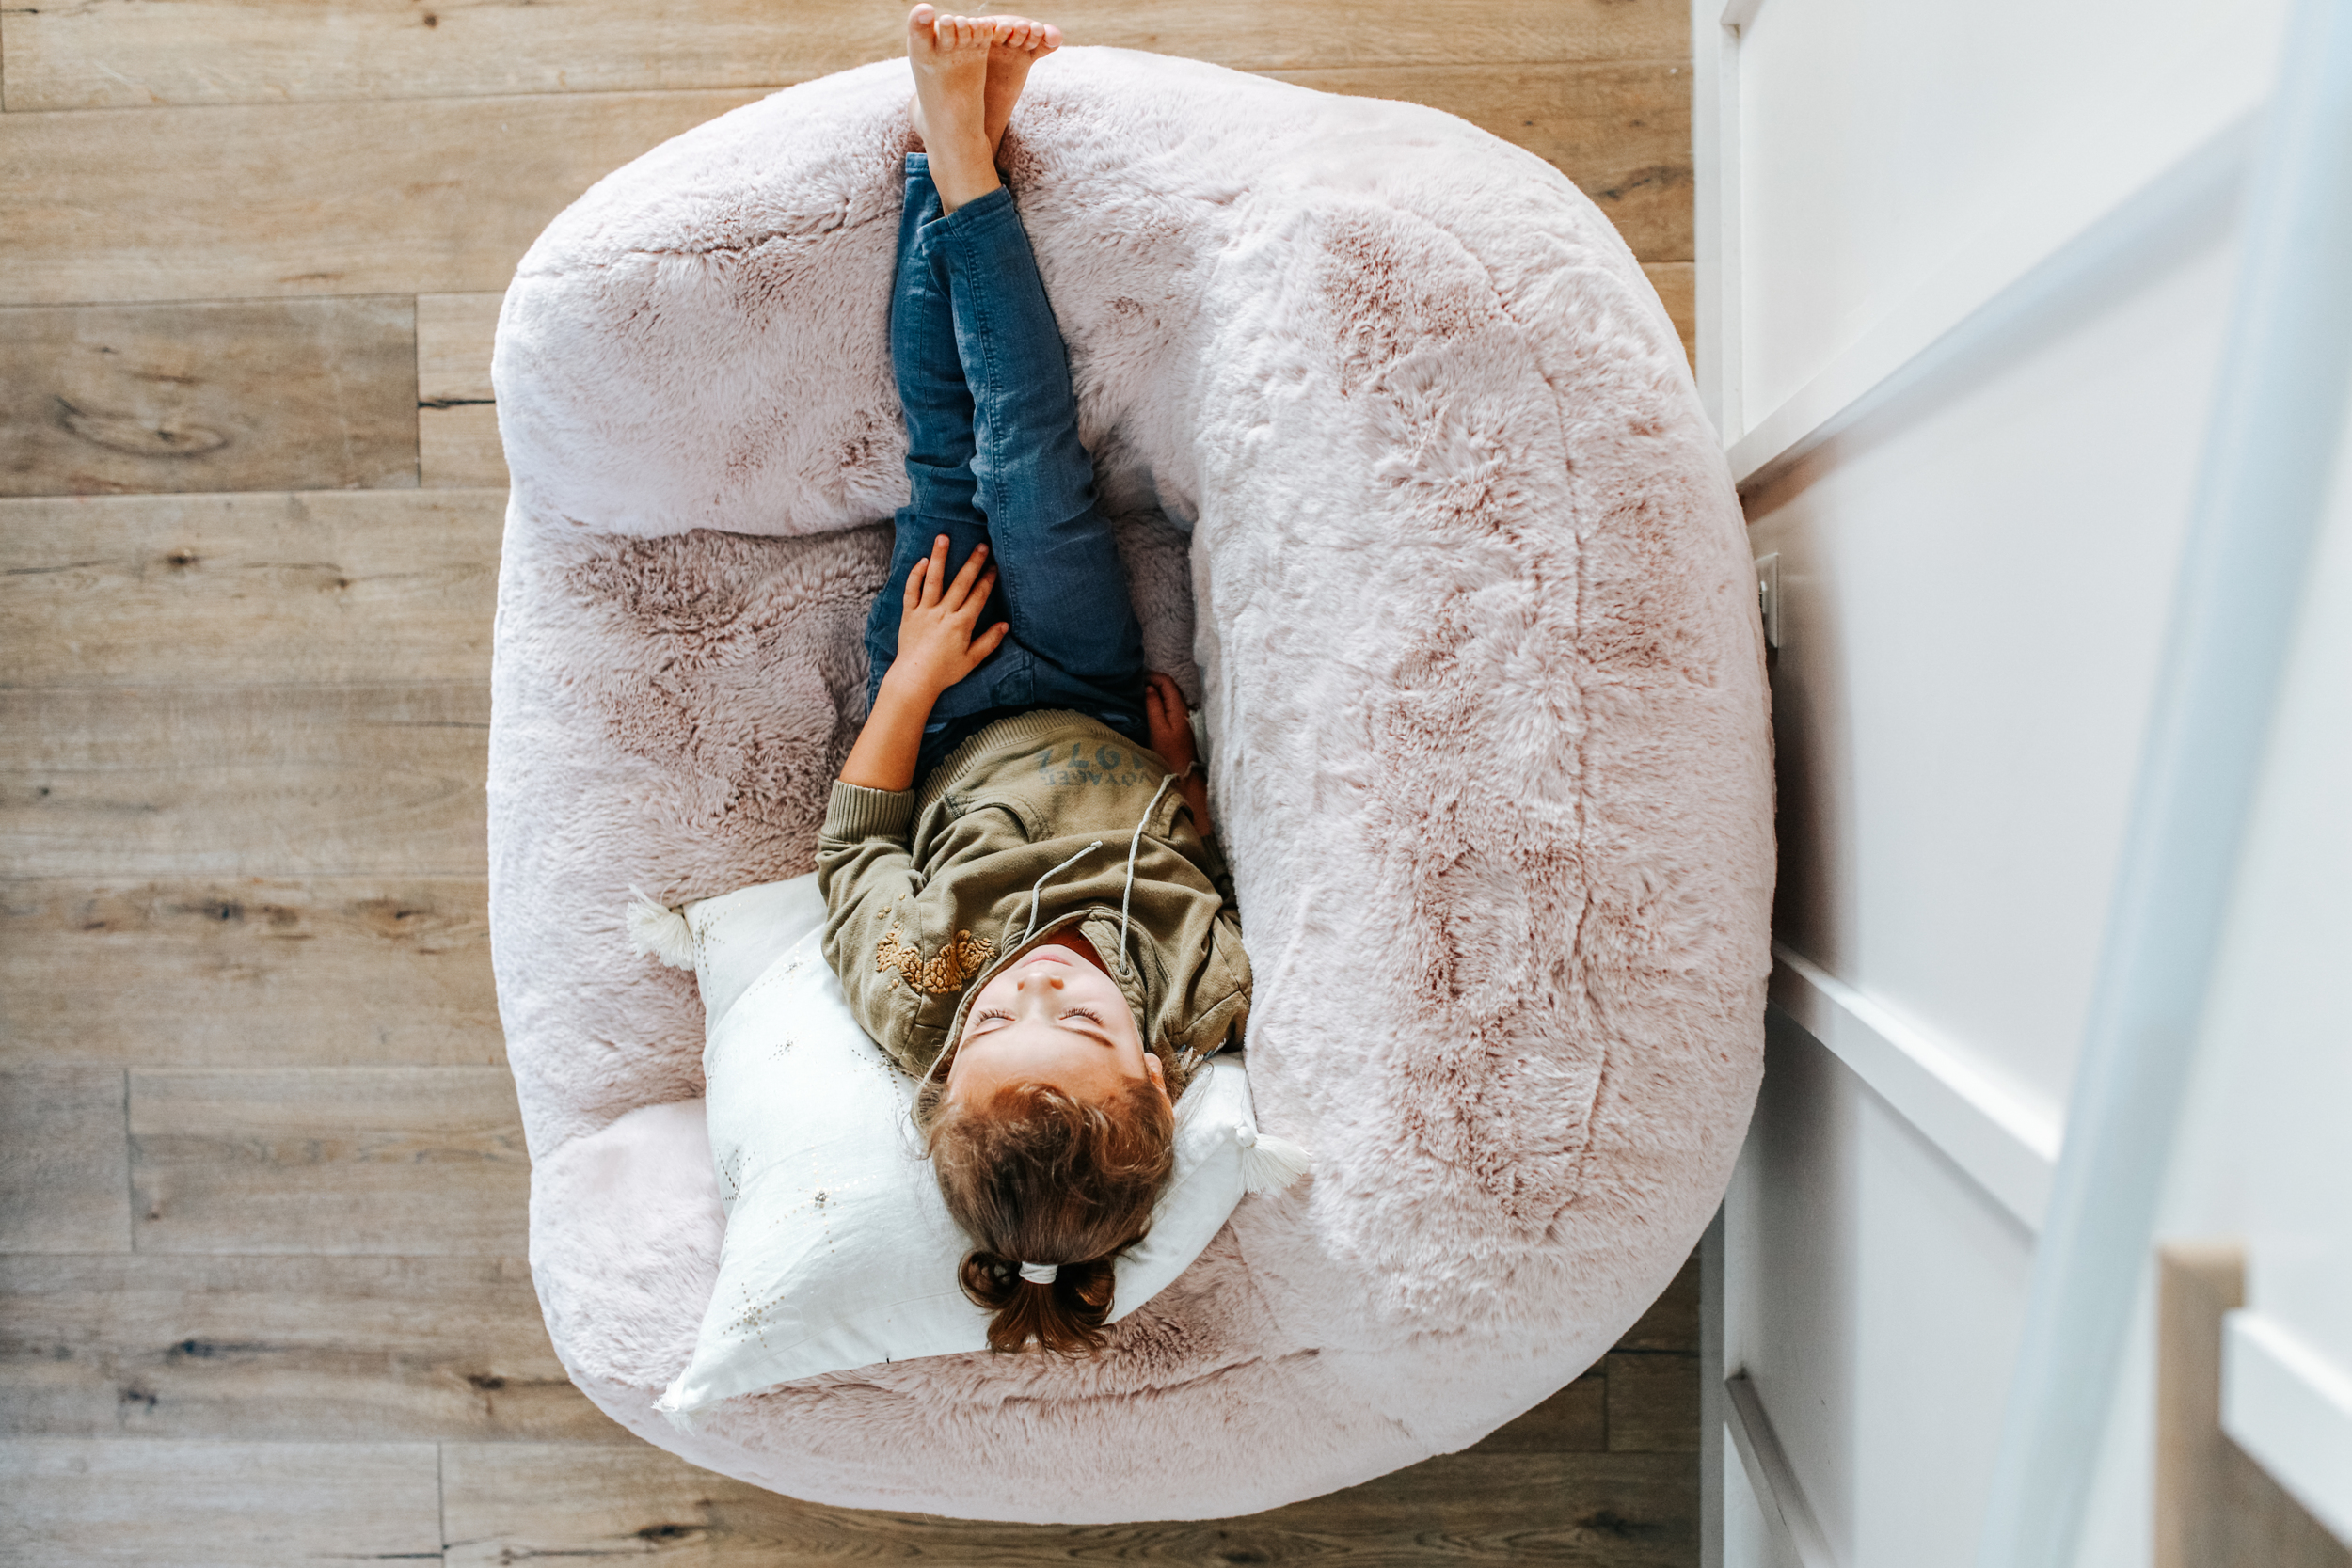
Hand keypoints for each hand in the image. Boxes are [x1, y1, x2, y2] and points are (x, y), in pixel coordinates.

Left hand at [888, 535, 1009, 700]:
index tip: (995, 565)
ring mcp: (925, 611)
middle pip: (961, 582)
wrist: (914, 679)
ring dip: (939, 557)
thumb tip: (1005, 625)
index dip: (988, 579)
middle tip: (982, 545)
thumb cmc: (945, 672)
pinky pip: (911, 590)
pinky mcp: (909, 614)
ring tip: (943, 537)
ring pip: (933, 579)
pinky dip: (916, 575)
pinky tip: (922, 560)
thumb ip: (989, 641)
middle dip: (973, 562)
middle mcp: (943, 613)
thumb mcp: (972, 659)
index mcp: (961, 624)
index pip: (978, 596)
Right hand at [1143, 672, 1196, 773]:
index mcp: (1178, 707)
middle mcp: (1183, 708)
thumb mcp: (1158, 729)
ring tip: (1139, 694)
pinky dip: (1159, 699)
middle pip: (1169, 685)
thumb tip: (1148, 688)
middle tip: (1135, 685)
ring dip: (1156, 690)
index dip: (1151, 676)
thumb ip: (1154, 706)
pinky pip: (1169, 704)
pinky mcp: (1180, 723)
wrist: (1183, 774)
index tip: (1136, 680)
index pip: (1166, 681)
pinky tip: (1149, 705)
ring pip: (1170, 694)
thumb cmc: (1168, 754)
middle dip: (1153, 681)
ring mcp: (1183, 716)